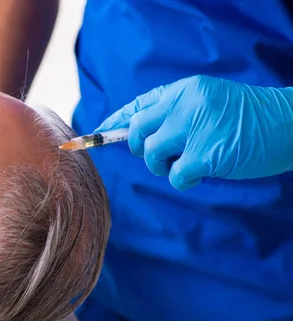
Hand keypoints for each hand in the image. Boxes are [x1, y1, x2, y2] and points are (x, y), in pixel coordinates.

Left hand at [95, 75, 292, 190]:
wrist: (291, 123)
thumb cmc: (248, 118)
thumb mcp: (210, 102)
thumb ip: (177, 112)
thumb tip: (137, 135)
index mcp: (185, 89)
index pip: (139, 105)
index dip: (116, 122)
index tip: (98, 132)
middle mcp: (185, 103)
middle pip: (137, 130)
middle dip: (140, 149)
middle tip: (160, 157)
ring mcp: (195, 127)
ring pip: (152, 154)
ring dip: (163, 167)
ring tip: (188, 164)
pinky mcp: (206, 153)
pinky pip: (176, 175)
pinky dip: (184, 181)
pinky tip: (202, 174)